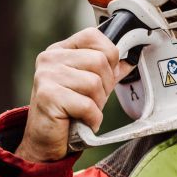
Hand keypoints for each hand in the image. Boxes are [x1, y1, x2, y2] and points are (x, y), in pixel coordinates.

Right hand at [15, 28, 133, 162]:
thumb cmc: (69, 110)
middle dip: (106, 85)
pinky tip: (84, 121)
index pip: (93, 36)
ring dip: (98, 103)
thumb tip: (131, 59)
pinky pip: (87, 104)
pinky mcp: (47, 96)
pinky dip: (92, 118)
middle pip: (99, 61)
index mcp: (60, 50)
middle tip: (93, 100)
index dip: (108, 56)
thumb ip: (109, 70)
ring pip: (94, 83)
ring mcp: (46, 75)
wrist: (45, 140)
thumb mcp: (92, 85)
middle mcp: (50, 58)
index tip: (104, 76)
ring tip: (86, 111)